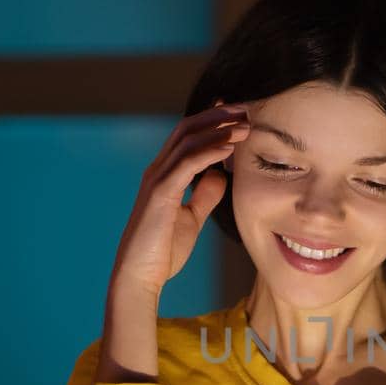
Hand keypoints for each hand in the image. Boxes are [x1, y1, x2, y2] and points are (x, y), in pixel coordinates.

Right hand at [109, 102, 247, 297]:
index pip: (188, 137)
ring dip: (218, 129)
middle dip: (218, 116)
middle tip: (245, 108)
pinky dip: (209, 151)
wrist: (140, 276)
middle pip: (187, 129)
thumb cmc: (162, 250)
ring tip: (244, 123)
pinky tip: (230, 147)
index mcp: (164, 175)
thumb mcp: (192, 217)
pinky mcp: (160, 193)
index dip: (212, 120)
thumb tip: (220, 175)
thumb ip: (204, 195)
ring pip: (188, 141)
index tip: (237, 112)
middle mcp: (158, 171)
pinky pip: (187, 163)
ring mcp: (156, 180)